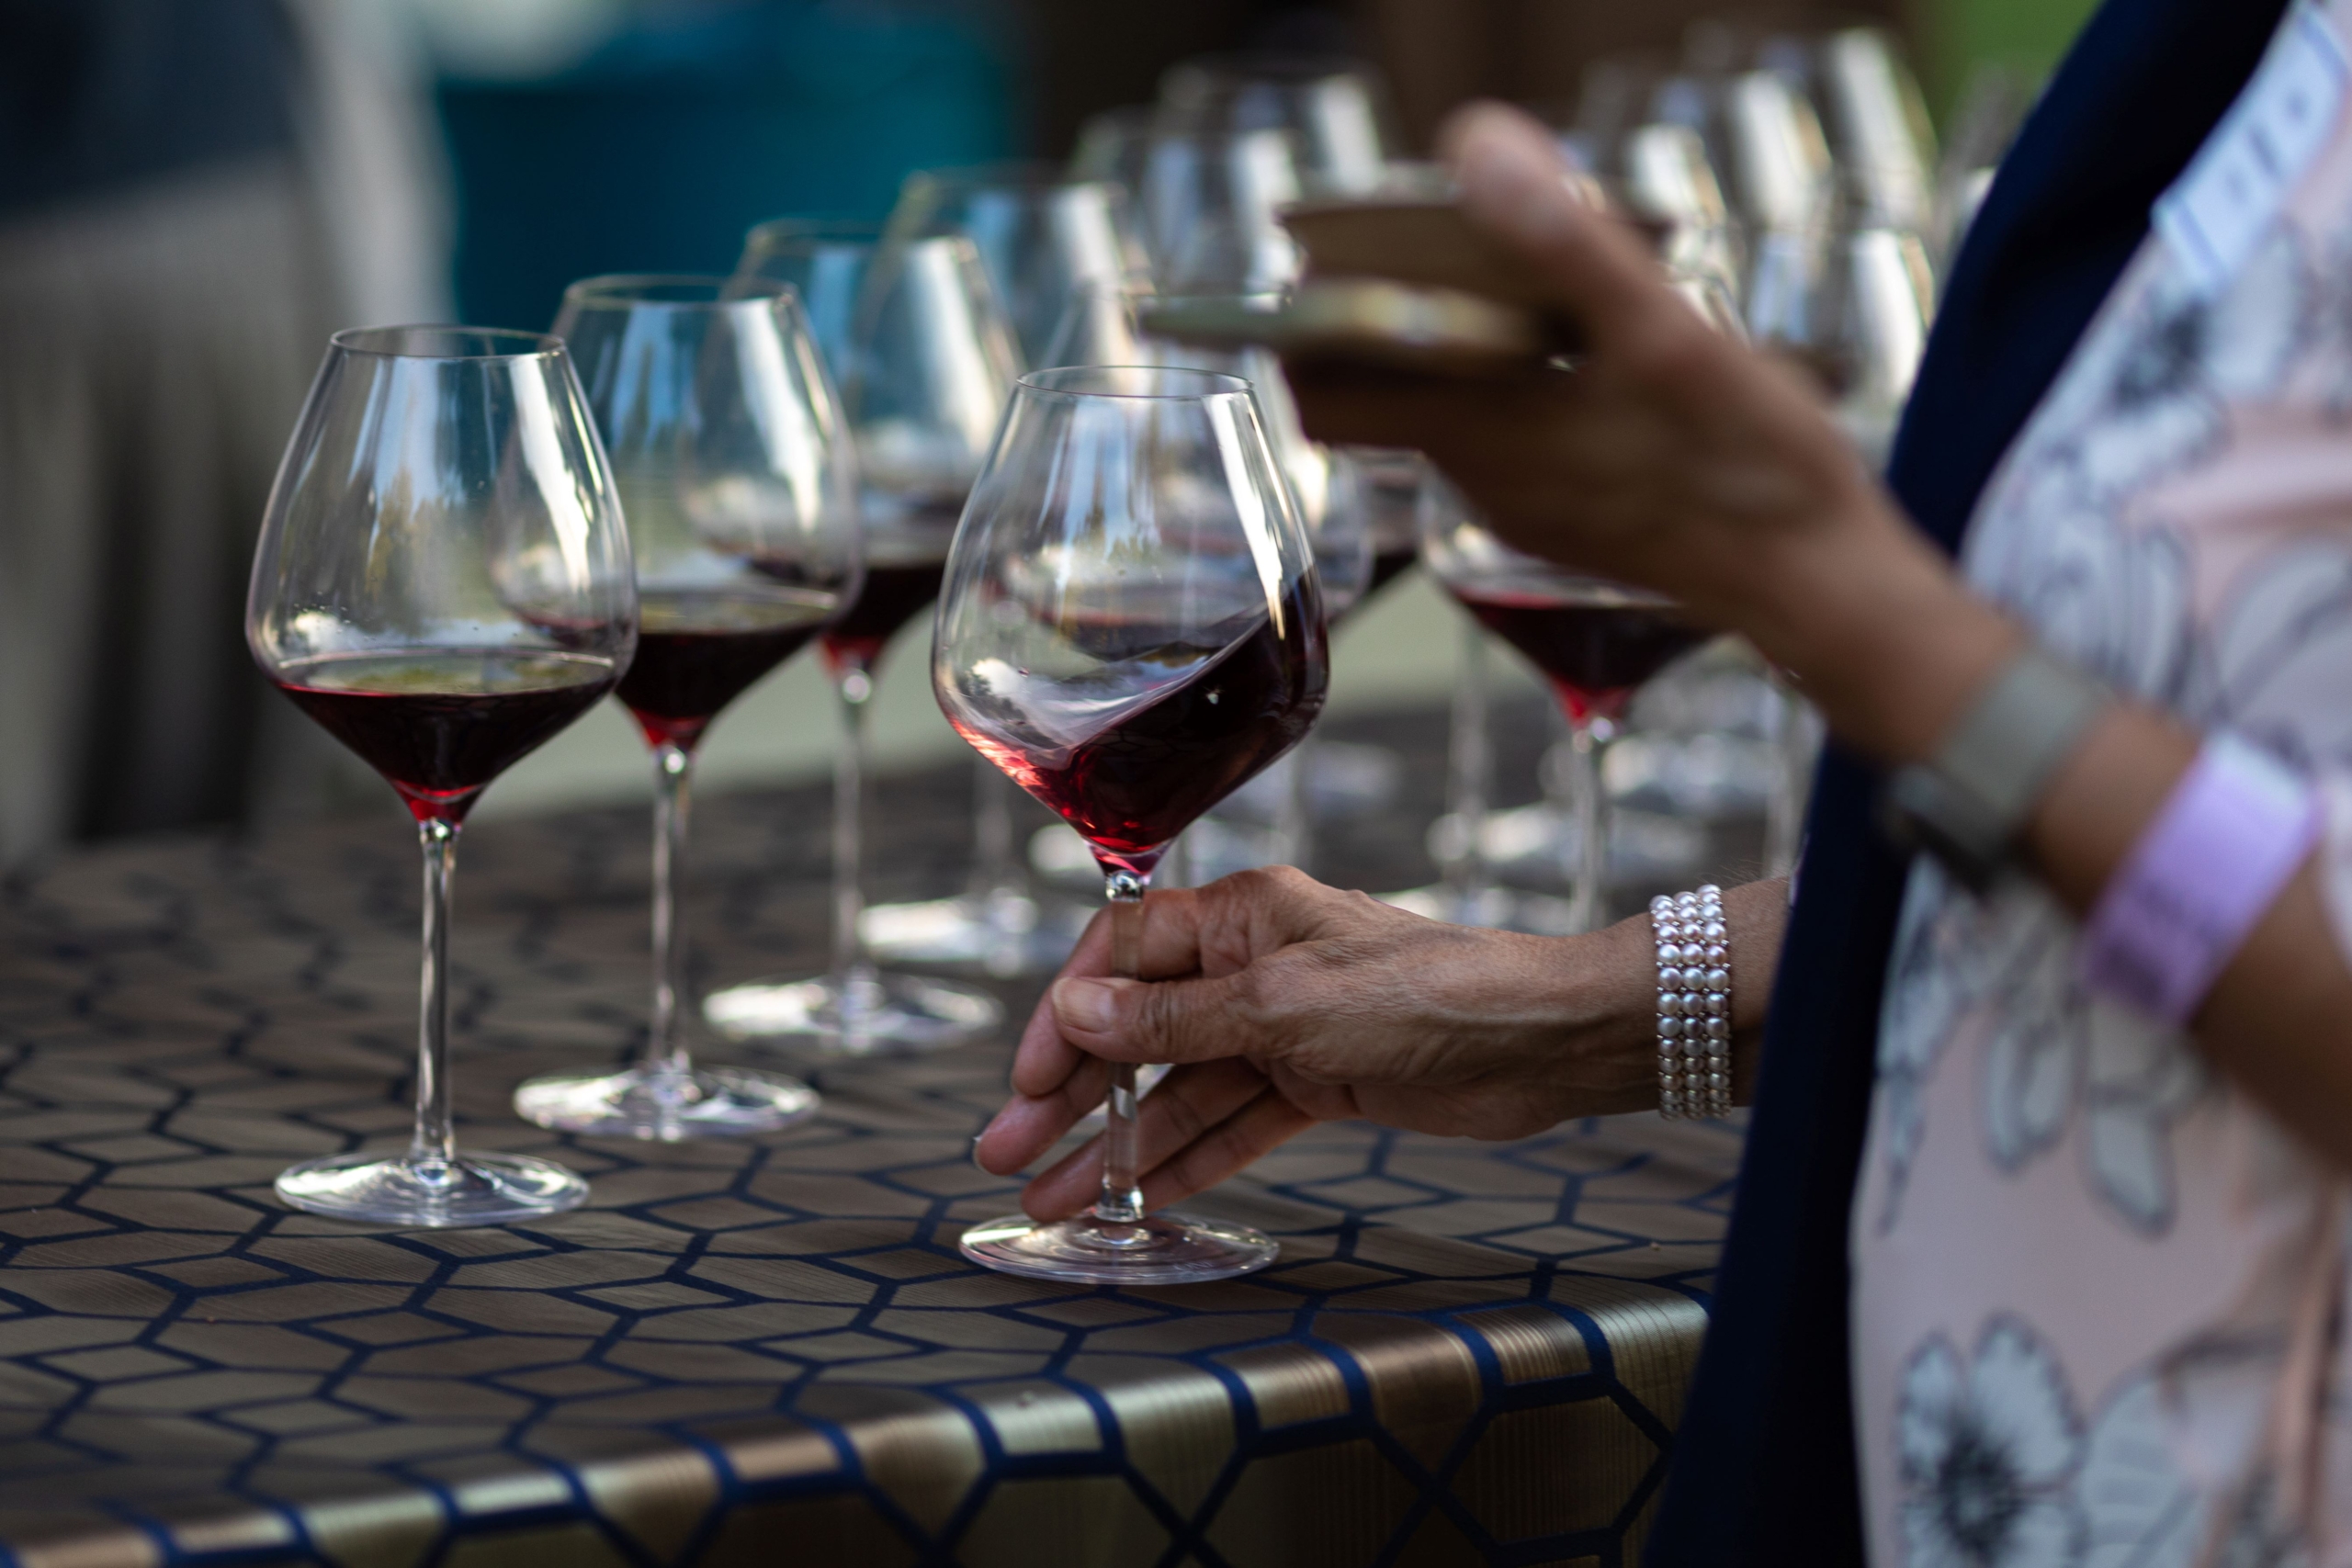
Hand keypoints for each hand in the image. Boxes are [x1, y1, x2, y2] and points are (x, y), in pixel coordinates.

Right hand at [973, 866, 1663, 1221]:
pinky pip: (1233, 1122)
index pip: (1124, 956)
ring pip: (1179, 1088)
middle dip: (1073, 1094)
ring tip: (1057, 1200)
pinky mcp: (1315, 1080)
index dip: (1069, 1015)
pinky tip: (1137, 1199)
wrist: (1537, 1040)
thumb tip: (1079, 1014)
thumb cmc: (1424, 991)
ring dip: (1118, 1143)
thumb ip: (1178, 1021)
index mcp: (1242, 916)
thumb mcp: (1284, 1005)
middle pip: (1140, 1031)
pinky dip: (1187, 1159)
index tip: (1032, 1078)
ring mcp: (1281, 1027)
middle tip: (1008, 1152)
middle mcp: (1253, 966)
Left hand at [1288, 103, 2012, 765]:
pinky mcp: (1575, 514)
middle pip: (1385, 394)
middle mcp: (1485, 478)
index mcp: (1480, 432)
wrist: (1820, 587)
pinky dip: (1521, 385)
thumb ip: (1567, 244)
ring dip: (1465, 346)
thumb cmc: (1751, 470)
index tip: (1337, 257)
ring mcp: (1529, 503)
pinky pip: (1514, 437)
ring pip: (1454, 411)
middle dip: (1391, 319)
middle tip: (1443, 246)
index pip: (1327, 390)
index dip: (1312, 322)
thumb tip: (1475, 151)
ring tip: (1525, 279)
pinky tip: (1588, 352)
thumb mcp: (1665, 335)